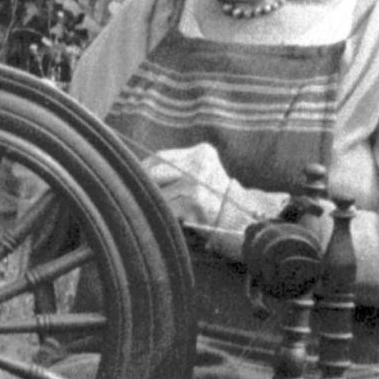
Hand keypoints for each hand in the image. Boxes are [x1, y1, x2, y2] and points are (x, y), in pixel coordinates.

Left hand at [143, 143, 277, 233]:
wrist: (247, 226)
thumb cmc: (218, 205)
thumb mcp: (202, 179)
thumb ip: (176, 172)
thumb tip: (135, 177)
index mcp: (201, 153)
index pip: (159, 158)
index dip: (143, 173)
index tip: (132, 184)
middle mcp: (199, 162)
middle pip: (153, 173)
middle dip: (144, 190)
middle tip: (137, 202)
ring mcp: (197, 180)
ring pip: (156, 193)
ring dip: (152, 207)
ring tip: (155, 215)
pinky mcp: (194, 201)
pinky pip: (164, 209)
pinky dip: (162, 218)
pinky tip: (170, 224)